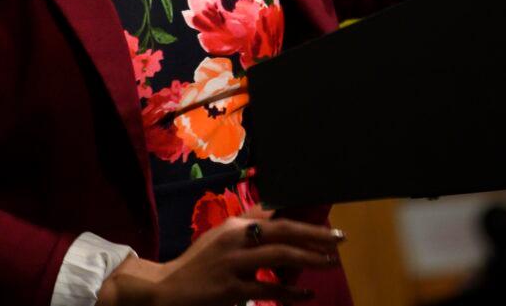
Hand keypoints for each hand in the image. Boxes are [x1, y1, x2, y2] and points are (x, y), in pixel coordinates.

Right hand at [96, 209, 343, 305]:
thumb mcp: (220, 238)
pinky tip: (307, 294)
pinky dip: (291, 293)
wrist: (166, 290)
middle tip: (339, 238)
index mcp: (234, 226)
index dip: (301, 218)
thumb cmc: (197, 265)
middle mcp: (235, 239)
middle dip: (314, 234)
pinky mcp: (231, 289)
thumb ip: (247, 226)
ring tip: (330, 261)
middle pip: (283, 231)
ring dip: (309, 258)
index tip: (325, 221)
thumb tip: (275, 211)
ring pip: (280, 256)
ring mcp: (233, 264)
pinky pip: (269, 290)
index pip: (274, 215)